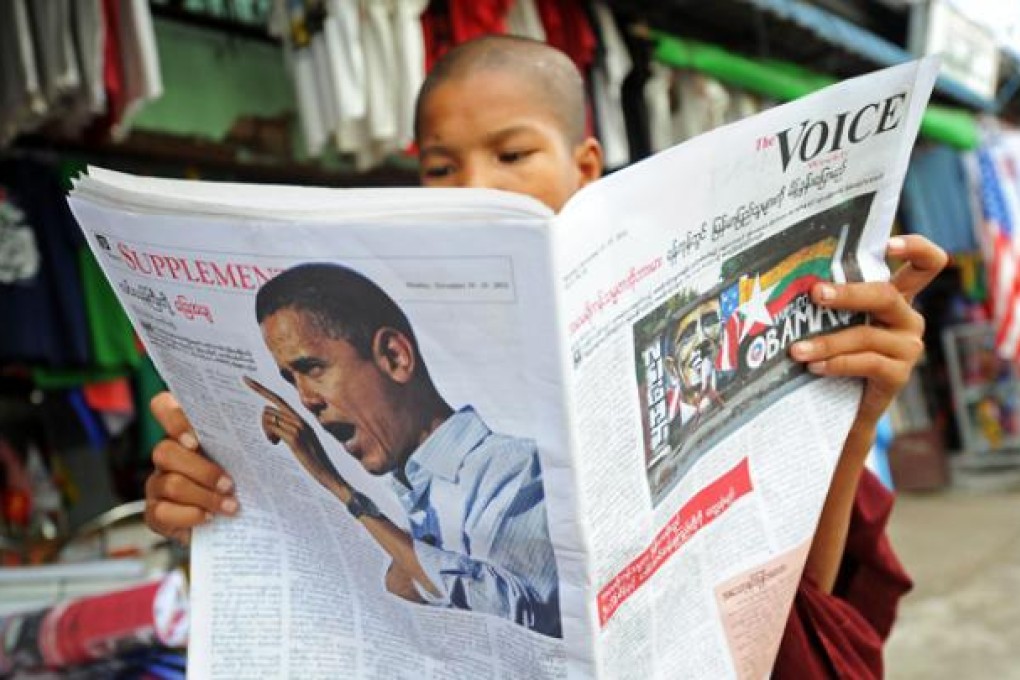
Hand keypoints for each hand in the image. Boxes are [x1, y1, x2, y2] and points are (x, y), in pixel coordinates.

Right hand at [145, 391, 237, 545]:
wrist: (240, 520)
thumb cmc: (245, 480)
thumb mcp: (248, 456)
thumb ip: (248, 439)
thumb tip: (274, 427)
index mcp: (186, 432)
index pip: (163, 407)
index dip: (173, 418)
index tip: (196, 438)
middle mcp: (167, 454)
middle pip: (165, 451)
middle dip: (201, 470)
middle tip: (229, 484)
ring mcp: (157, 483)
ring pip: (170, 484)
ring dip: (204, 496)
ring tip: (231, 506)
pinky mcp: (156, 513)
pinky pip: (163, 512)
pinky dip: (190, 516)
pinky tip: (209, 518)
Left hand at [243, 376, 350, 498]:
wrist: (328, 474)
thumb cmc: (313, 461)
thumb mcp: (301, 442)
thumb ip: (288, 430)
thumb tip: (270, 421)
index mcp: (301, 418)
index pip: (277, 398)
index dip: (260, 388)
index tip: (244, 378)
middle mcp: (300, 419)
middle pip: (268, 408)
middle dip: (263, 422)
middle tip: (271, 437)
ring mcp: (298, 427)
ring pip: (268, 418)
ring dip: (266, 431)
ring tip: (276, 442)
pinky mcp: (295, 438)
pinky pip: (272, 428)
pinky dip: (269, 435)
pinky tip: (276, 443)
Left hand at [790, 235, 946, 431]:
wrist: (845, 406)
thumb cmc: (835, 351)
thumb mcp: (836, 321)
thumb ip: (830, 300)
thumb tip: (789, 280)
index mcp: (897, 298)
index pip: (926, 264)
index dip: (917, 248)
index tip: (890, 244)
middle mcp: (908, 319)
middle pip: (886, 296)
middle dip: (848, 293)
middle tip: (816, 293)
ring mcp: (908, 347)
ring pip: (866, 335)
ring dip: (826, 342)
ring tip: (796, 350)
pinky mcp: (899, 375)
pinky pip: (867, 364)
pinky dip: (837, 363)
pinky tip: (814, 367)